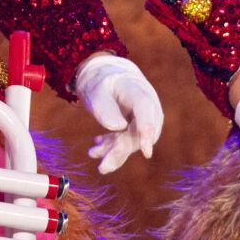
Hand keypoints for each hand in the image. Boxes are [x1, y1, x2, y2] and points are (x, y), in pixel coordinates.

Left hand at [73, 53, 163, 174]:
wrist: (105, 77)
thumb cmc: (101, 81)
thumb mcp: (97, 90)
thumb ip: (105, 107)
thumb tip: (117, 127)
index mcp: (138, 91)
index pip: (146, 111)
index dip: (147, 131)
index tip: (146, 152)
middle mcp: (146, 107)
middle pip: (139, 132)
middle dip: (121, 149)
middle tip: (100, 163)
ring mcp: (143, 119)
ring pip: (133, 141)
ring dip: (113, 151)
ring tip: (92, 153)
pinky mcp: (136, 128)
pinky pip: (127, 142)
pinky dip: (112, 148)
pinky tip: (96, 148)